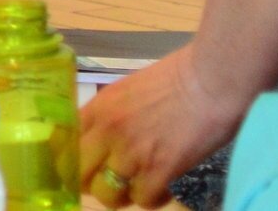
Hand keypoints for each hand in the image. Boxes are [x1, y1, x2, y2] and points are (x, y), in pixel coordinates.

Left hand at [80, 46, 248, 207]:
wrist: (212, 79)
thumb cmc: (178, 78)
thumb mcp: (130, 90)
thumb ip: (112, 113)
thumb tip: (106, 136)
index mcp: (98, 108)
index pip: (65, 145)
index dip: (72, 162)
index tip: (82, 170)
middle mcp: (107, 131)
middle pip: (79, 175)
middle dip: (92, 184)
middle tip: (111, 183)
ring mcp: (131, 152)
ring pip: (107, 194)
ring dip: (122, 195)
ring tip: (139, 186)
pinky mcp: (160, 169)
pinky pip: (143, 200)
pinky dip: (152, 199)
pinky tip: (163, 187)